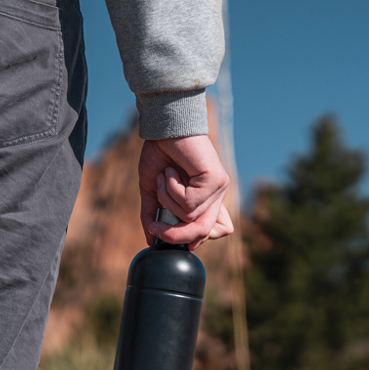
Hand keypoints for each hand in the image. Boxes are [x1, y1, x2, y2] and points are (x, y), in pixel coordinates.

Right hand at [138, 135, 233, 250]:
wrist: (164, 128)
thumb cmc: (160, 153)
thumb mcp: (152, 190)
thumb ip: (152, 215)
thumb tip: (150, 241)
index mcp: (208, 198)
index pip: (217, 231)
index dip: (195, 239)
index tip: (173, 238)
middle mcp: (217, 195)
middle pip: (204, 232)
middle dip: (176, 236)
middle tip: (154, 229)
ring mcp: (219, 188)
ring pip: (191, 217)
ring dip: (167, 199)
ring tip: (164, 177)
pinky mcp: (216, 180)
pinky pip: (189, 202)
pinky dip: (172, 188)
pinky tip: (171, 171)